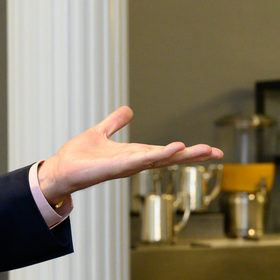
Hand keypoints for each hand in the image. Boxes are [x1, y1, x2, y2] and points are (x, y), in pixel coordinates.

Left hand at [37, 106, 222, 207]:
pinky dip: (157, 156)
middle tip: (218, 153)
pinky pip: (141, 161)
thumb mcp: (101, 133)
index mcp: (135, 154)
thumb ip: (115, 122)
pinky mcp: (116, 168)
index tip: (210, 150)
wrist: (60, 169)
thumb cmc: (79, 156)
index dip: (187, 151)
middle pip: (170, 158)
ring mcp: (127, 167)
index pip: (166, 152)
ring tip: (203, 150)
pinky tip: (173, 150)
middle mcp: (135, 162)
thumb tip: (128, 110)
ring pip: (160, 160)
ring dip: (181, 155)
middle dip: (193, 156)